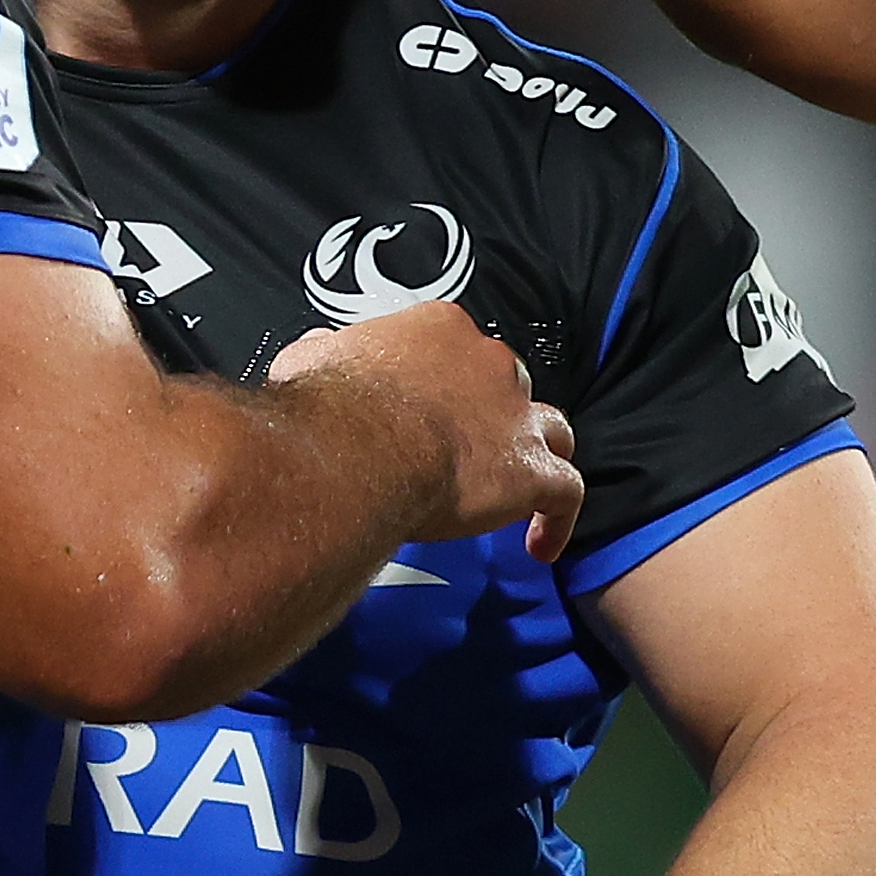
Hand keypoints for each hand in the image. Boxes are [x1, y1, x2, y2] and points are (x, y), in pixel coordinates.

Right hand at [271, 303, 583, 561]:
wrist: (357, 447)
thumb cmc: (330, 405)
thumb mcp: (310, 361)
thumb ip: (324, 353)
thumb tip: (318, 351)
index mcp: (440, 330)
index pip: (456, 345)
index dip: (446, 378)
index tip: (425, 407)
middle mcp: (489, 362)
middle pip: (507, 382)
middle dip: (493, 411)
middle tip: (465, 449)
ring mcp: (517, 415)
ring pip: (551, 428)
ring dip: (537, 452)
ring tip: (520, 485)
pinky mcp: (531, 469)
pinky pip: (565, 493)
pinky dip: (556, 518)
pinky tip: (540, 545)